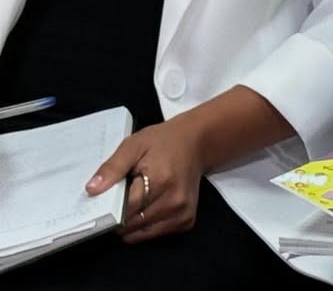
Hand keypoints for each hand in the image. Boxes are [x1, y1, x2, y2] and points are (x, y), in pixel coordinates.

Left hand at [86, 115, 206, 242]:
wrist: (196, 142)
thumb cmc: (163, 141)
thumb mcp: (134, 145)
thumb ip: (113, 167)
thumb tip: (91, 190)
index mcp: (160, 180)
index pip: (124, 209)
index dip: (109, 208)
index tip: (101, 202)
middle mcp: (174, 201)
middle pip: (132, 224)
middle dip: (120, 215)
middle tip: (120, 197)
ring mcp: (182, 213)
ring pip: (142, 233)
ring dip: (132, 223)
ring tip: (135, 200)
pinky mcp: (187, 221)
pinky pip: (155, 234)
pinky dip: (145, 226)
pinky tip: (148, 206)